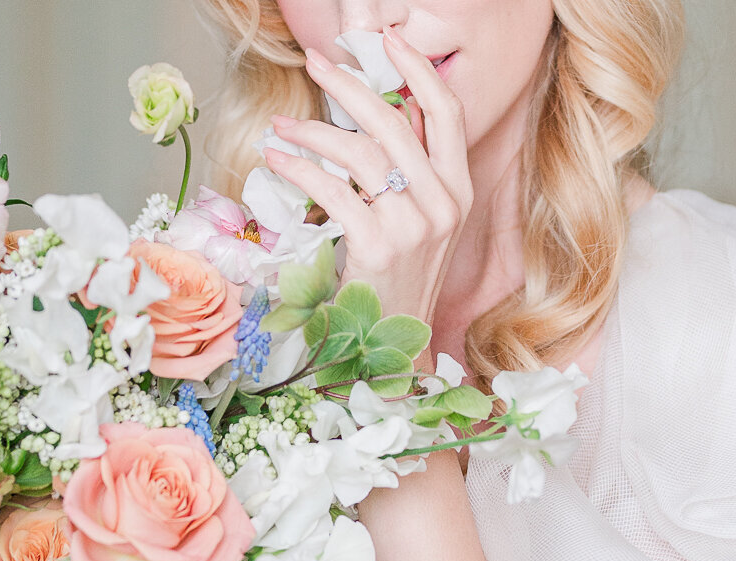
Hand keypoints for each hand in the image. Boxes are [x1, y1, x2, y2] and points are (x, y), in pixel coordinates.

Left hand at [265, 26, 472, 325]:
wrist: (393, 345)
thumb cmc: (396, 280)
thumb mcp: (419, 223)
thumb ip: (409, 172)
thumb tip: (383, 114)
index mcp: (458, 190)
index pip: (448, 113)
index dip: (419, 70)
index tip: (388, 39)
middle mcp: (444, 203)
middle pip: (395, 121)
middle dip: (350, 84)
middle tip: (316, 61)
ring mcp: (414, 225)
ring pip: (359, 152)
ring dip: (313, 131)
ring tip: (282, 126)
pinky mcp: (379, 246)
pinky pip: (334, 190)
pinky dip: (299, 169)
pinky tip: (277, 161)